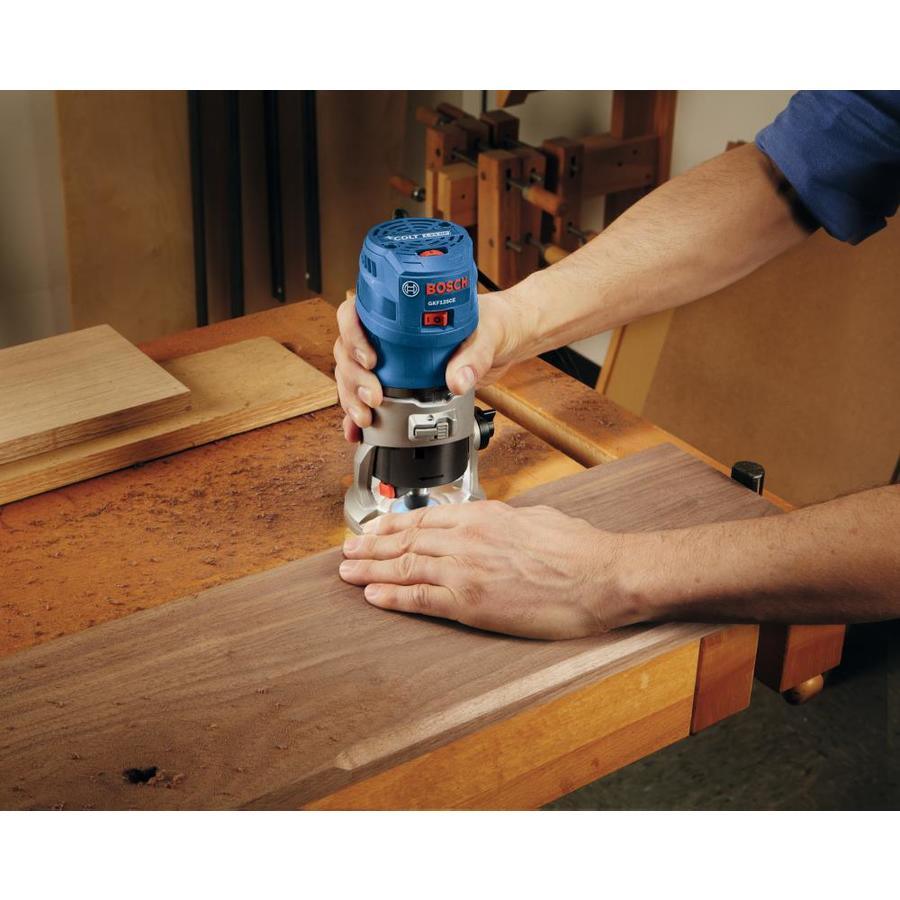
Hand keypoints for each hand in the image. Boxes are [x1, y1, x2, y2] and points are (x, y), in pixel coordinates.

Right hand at [333, 293, 524, 442]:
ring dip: (352, 398)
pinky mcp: (399, 382)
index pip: (356, 314)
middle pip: (348, 351)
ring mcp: (391, 360)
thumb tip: (457, 381)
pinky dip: (358, 414)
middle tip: (373, 397)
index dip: (353, 336)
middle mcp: (389, 334)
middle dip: (353, 378)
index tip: (370, 360)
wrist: (505, 341)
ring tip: (366, 418)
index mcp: (402, 313)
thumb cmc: (493, 323)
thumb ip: (473, 356)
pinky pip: (369, 397)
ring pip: (353, 376)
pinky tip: (357, 431)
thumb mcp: (486, 335)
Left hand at [339, 500, 635, 638]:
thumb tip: (490, 523)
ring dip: (371, 570)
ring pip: (405, 567)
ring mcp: (467, 570)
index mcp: (483, 516)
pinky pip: (421, 598)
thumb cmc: (578, 548)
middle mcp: (468, 539)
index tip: (373, 529)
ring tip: (348, 572)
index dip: (392, 525)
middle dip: (372, 546)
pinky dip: (393, 597)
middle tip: (347, 550)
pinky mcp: (472, 603)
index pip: (424, 518)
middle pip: (406, 541)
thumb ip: (503, 520)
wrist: (602, 575)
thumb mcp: (535, 518)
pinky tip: (373, 596)